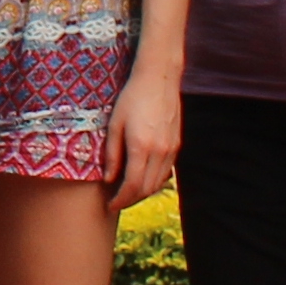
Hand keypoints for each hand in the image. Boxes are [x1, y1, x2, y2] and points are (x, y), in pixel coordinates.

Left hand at [105, 64, 182, 210]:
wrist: (159, 79)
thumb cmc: (132, 98)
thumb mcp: (114, 124)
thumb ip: (112, 154)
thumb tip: (108, 179)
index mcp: (141, 147)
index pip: (132, 185)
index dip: (121, 200)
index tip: (110, 205)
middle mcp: (160, 152)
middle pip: (146, 189)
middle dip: (130, 200)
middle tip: (116, 201)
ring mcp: (171, 149)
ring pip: (158, 183)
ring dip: (142, 192)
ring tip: (126, 192)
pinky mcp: (176, 145)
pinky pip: (165, 172)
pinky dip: (153, 181)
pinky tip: (141, 178)